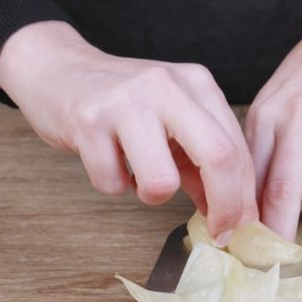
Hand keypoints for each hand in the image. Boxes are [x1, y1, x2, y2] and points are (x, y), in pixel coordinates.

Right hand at [0, 21, 257, 240]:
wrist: (56, 68)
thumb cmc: (122, 102)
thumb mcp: (172, 123)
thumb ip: (201, 164)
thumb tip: (231, 215)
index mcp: (196, 85)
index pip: (237, 147)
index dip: (244, 196)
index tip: (242, 227)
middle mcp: (167, 86)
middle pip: (218, 157)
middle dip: (226, 206)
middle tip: (219, 233)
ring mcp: (127, 101)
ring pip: (162, 180)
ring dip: (153, 194)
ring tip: (137, 175)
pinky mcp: (88, 120)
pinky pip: (112, 183)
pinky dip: (111, 183)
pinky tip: (106, 159)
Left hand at [245, 0, 301, 239]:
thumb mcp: (274, 107)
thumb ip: (263, 153)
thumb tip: (250, 211)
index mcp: (266, 115)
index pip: (249, 178)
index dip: (248, 219)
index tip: (245, 246)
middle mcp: (299, 115)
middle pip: (284, 190)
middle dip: (280, 233)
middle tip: (280, 258)